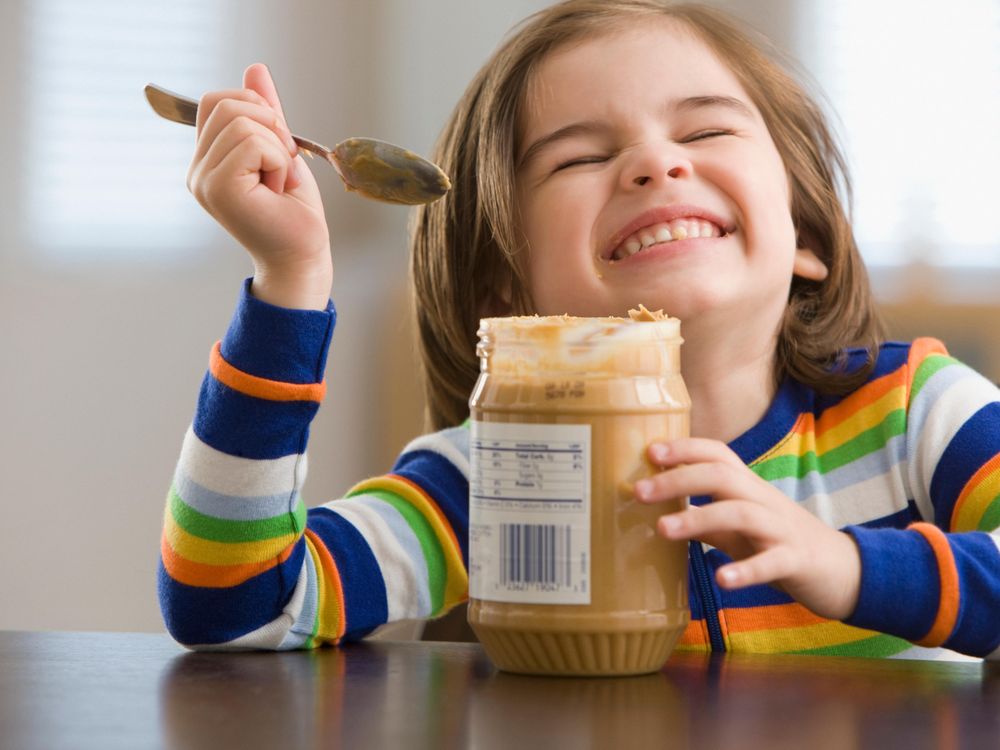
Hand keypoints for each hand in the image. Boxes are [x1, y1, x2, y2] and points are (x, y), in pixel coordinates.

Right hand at [187, 63, 330, 308]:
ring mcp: (203, 180)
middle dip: (269, 126)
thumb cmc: (294, 212)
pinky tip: (277, 190)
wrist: (304, 254)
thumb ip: (266, 112)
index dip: (255, 109)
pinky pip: (254, 143)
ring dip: (277, 149)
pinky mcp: (218, 188)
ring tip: (278, 183)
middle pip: (227, 103)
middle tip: (281, 166)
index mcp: (207, 159)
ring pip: (243, 122)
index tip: (276, 147)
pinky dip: (279, 161)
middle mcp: (197, 169)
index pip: (216, 100)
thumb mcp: (282, 149)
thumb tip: (256, 69)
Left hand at [633, 437, 860, 620]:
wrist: (846, 570)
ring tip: (662, 529)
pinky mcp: (797, 561)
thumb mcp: (739, 529)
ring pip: (741, 513)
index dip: (685, 448)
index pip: (717, 454)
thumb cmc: (781, 544)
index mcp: (748, 488)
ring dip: (699, 518)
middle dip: (678, 479)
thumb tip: (660, 513)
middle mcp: (763, 500)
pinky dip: (746, 570)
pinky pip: (771, 562)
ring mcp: (781, 529)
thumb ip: (705, 518)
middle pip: (722, 476)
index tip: (649, 450)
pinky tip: (722, 580)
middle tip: (639, 491)